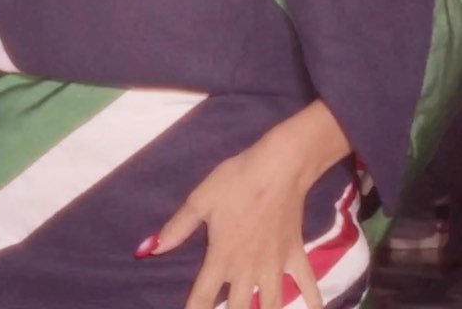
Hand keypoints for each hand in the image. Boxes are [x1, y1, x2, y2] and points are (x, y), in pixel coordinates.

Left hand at [153, 143, 318, 308]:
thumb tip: (147, 250)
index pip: (203, 299)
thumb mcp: (201, 200)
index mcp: (222, 258)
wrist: (279, 166)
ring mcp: (275, 266)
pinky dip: (313, 302)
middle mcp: (247, 270)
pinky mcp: (296, 255)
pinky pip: (308, 285)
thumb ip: (176, 228)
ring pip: (272, 307)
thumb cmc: (237, 180)